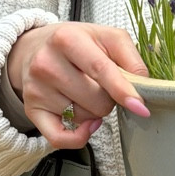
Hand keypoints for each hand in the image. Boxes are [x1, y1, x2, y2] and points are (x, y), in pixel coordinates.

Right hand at [5, 22, 149, 148]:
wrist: (33, 48)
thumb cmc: (75, 43)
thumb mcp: (105, 37)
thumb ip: (129, 56)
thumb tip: (143, 84)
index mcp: (67, 39)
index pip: (101, 70)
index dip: (123, 90)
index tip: (140, 106)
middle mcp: (47, 63)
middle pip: (96, 100)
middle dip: (110, 98)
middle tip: (102, 85)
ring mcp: (37, 89)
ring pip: (84, 118)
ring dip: (94, 111)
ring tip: (86, 92)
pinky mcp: (32, 110)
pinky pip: (59, 138)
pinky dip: (79, 137)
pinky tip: (86, 124)